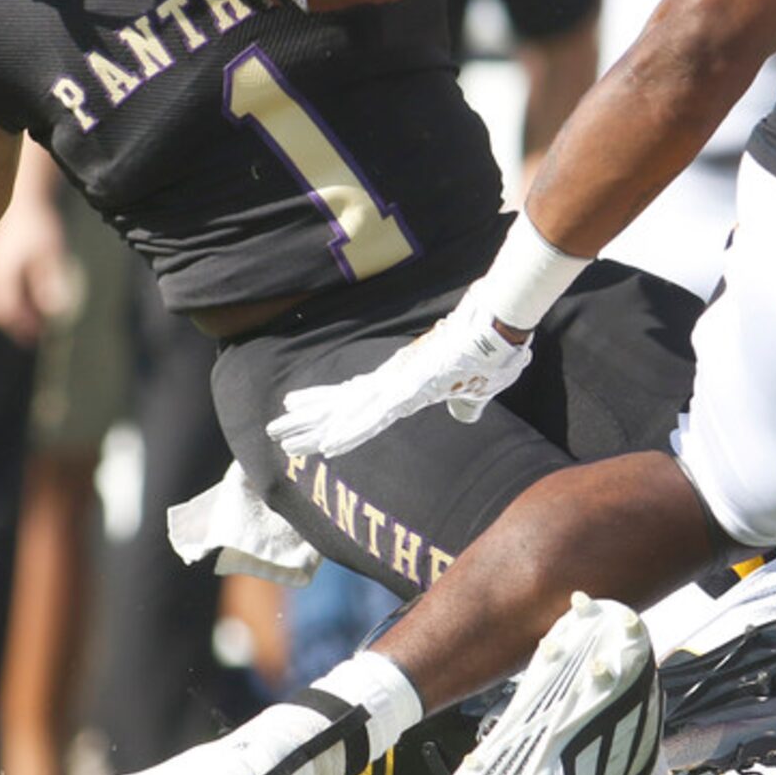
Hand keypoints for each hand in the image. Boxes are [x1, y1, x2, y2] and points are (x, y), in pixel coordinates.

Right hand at [0, 189, 76, 345]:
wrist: (22, 196)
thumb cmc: (38, 223)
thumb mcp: (49, 252)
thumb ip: (50, 281)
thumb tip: (55, 310)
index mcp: (1, 273)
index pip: (5, 310)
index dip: (20, 326)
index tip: (36, 337)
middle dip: (15, 324)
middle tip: (35, 337)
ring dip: (13, 313)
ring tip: (35, 323)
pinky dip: (10, 300)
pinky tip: (29, 301)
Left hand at [268, 290, 533, 457]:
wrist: (502, 328)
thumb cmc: (492, 353)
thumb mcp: (479, 389)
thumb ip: (467, 404)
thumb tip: (466, 416)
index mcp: (405, 383)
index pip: (358, 399)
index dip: (328, 409)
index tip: (301, 415)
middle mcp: (394, 381)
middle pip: (342, 405)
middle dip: (308, 420)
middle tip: (273, 432)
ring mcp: (399, 383)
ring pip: (347, 410)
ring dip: (314, 427)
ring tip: (280, 436)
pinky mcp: (410, 388)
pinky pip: (374, 416)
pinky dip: (351, 431)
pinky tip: (327, 446)